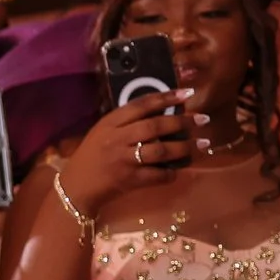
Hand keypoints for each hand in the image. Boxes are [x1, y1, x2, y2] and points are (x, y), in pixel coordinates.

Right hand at [56, 90, 202, 214]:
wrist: (76, 186)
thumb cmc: (92, 156)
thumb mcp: (103, 132)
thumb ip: (127, 122)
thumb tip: (163, 111)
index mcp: (110, 123)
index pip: (141, 105)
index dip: (166, 97)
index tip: (188, 93)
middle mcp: (117, 139)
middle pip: (155, 126)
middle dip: (182, 122)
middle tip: (202, 119)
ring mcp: (123, 160)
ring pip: (161, 151)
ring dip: (185, 147)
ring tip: (202, 144)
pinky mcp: (130, 180)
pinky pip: (158, 175)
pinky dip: (172, 172)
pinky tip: (180, 169)